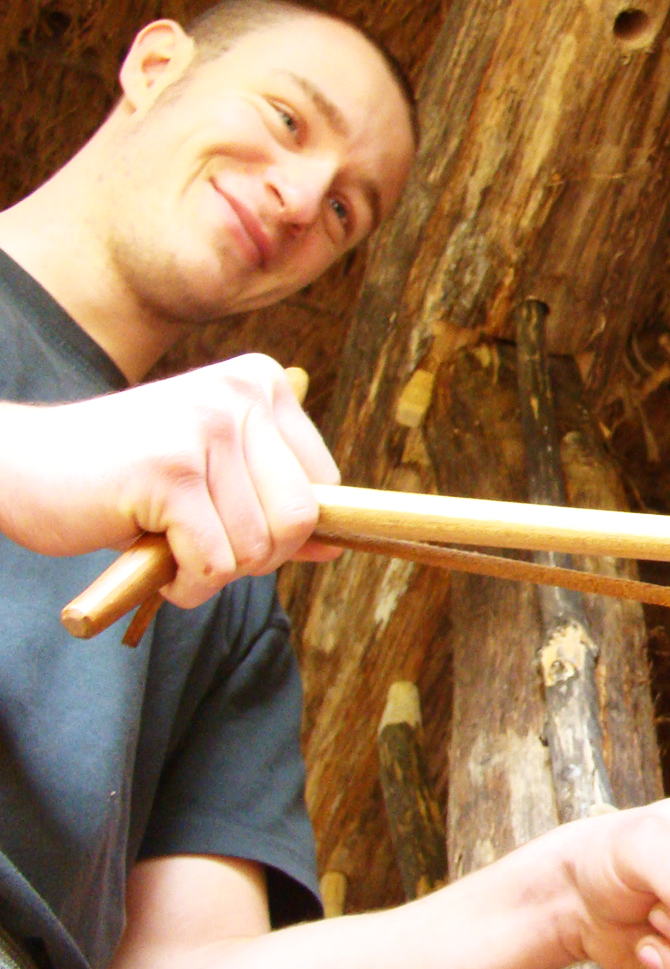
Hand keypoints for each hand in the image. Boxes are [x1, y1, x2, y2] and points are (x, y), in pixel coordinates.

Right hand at [0, 353, 339, 606]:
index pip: (325, 485)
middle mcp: (241, 395)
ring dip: (213, 571)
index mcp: (261, 384)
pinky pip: (215, 562)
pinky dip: (189, 584)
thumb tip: (339, 541)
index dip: (284, 528)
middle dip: (255, 556)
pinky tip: (155, 560)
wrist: (17, 465)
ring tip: (168, 543)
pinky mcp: (170, 472)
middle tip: (199, 544)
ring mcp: (205, 429)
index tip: (228, 521)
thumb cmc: (122, 477)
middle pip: (301, 518)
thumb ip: (277, 504)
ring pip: (258, 546)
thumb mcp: (214, 478)